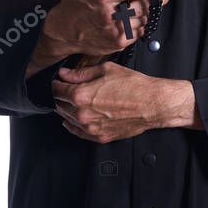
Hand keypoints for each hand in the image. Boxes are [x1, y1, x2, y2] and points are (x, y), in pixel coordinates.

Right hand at [42, 0, 175, 58]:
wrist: (63, 32)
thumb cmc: (73, 1)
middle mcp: (111, 14)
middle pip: (146, 5)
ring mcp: (115, 31)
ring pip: (146, 19)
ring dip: (154, 11)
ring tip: (157, 1)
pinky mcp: (118, 43)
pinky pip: (140, 32)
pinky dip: (145, 23)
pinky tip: (144, 15)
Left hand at [52, 63, 199, 142]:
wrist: (152, 104)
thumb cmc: (133, 86)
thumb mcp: (106, 70)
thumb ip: (81, 73)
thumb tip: (65, 74)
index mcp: (81, 95)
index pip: (57, 90)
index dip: (56, 83)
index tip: (58, 81)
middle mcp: (82, 113)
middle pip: (60, 105)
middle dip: (60, 96)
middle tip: (65, 90)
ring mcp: (90, 128)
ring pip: (67, 119)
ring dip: (66, 110)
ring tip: (71, 102)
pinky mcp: (99, 136)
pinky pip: (77, 132)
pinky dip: (73, 125)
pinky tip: (73, 119)